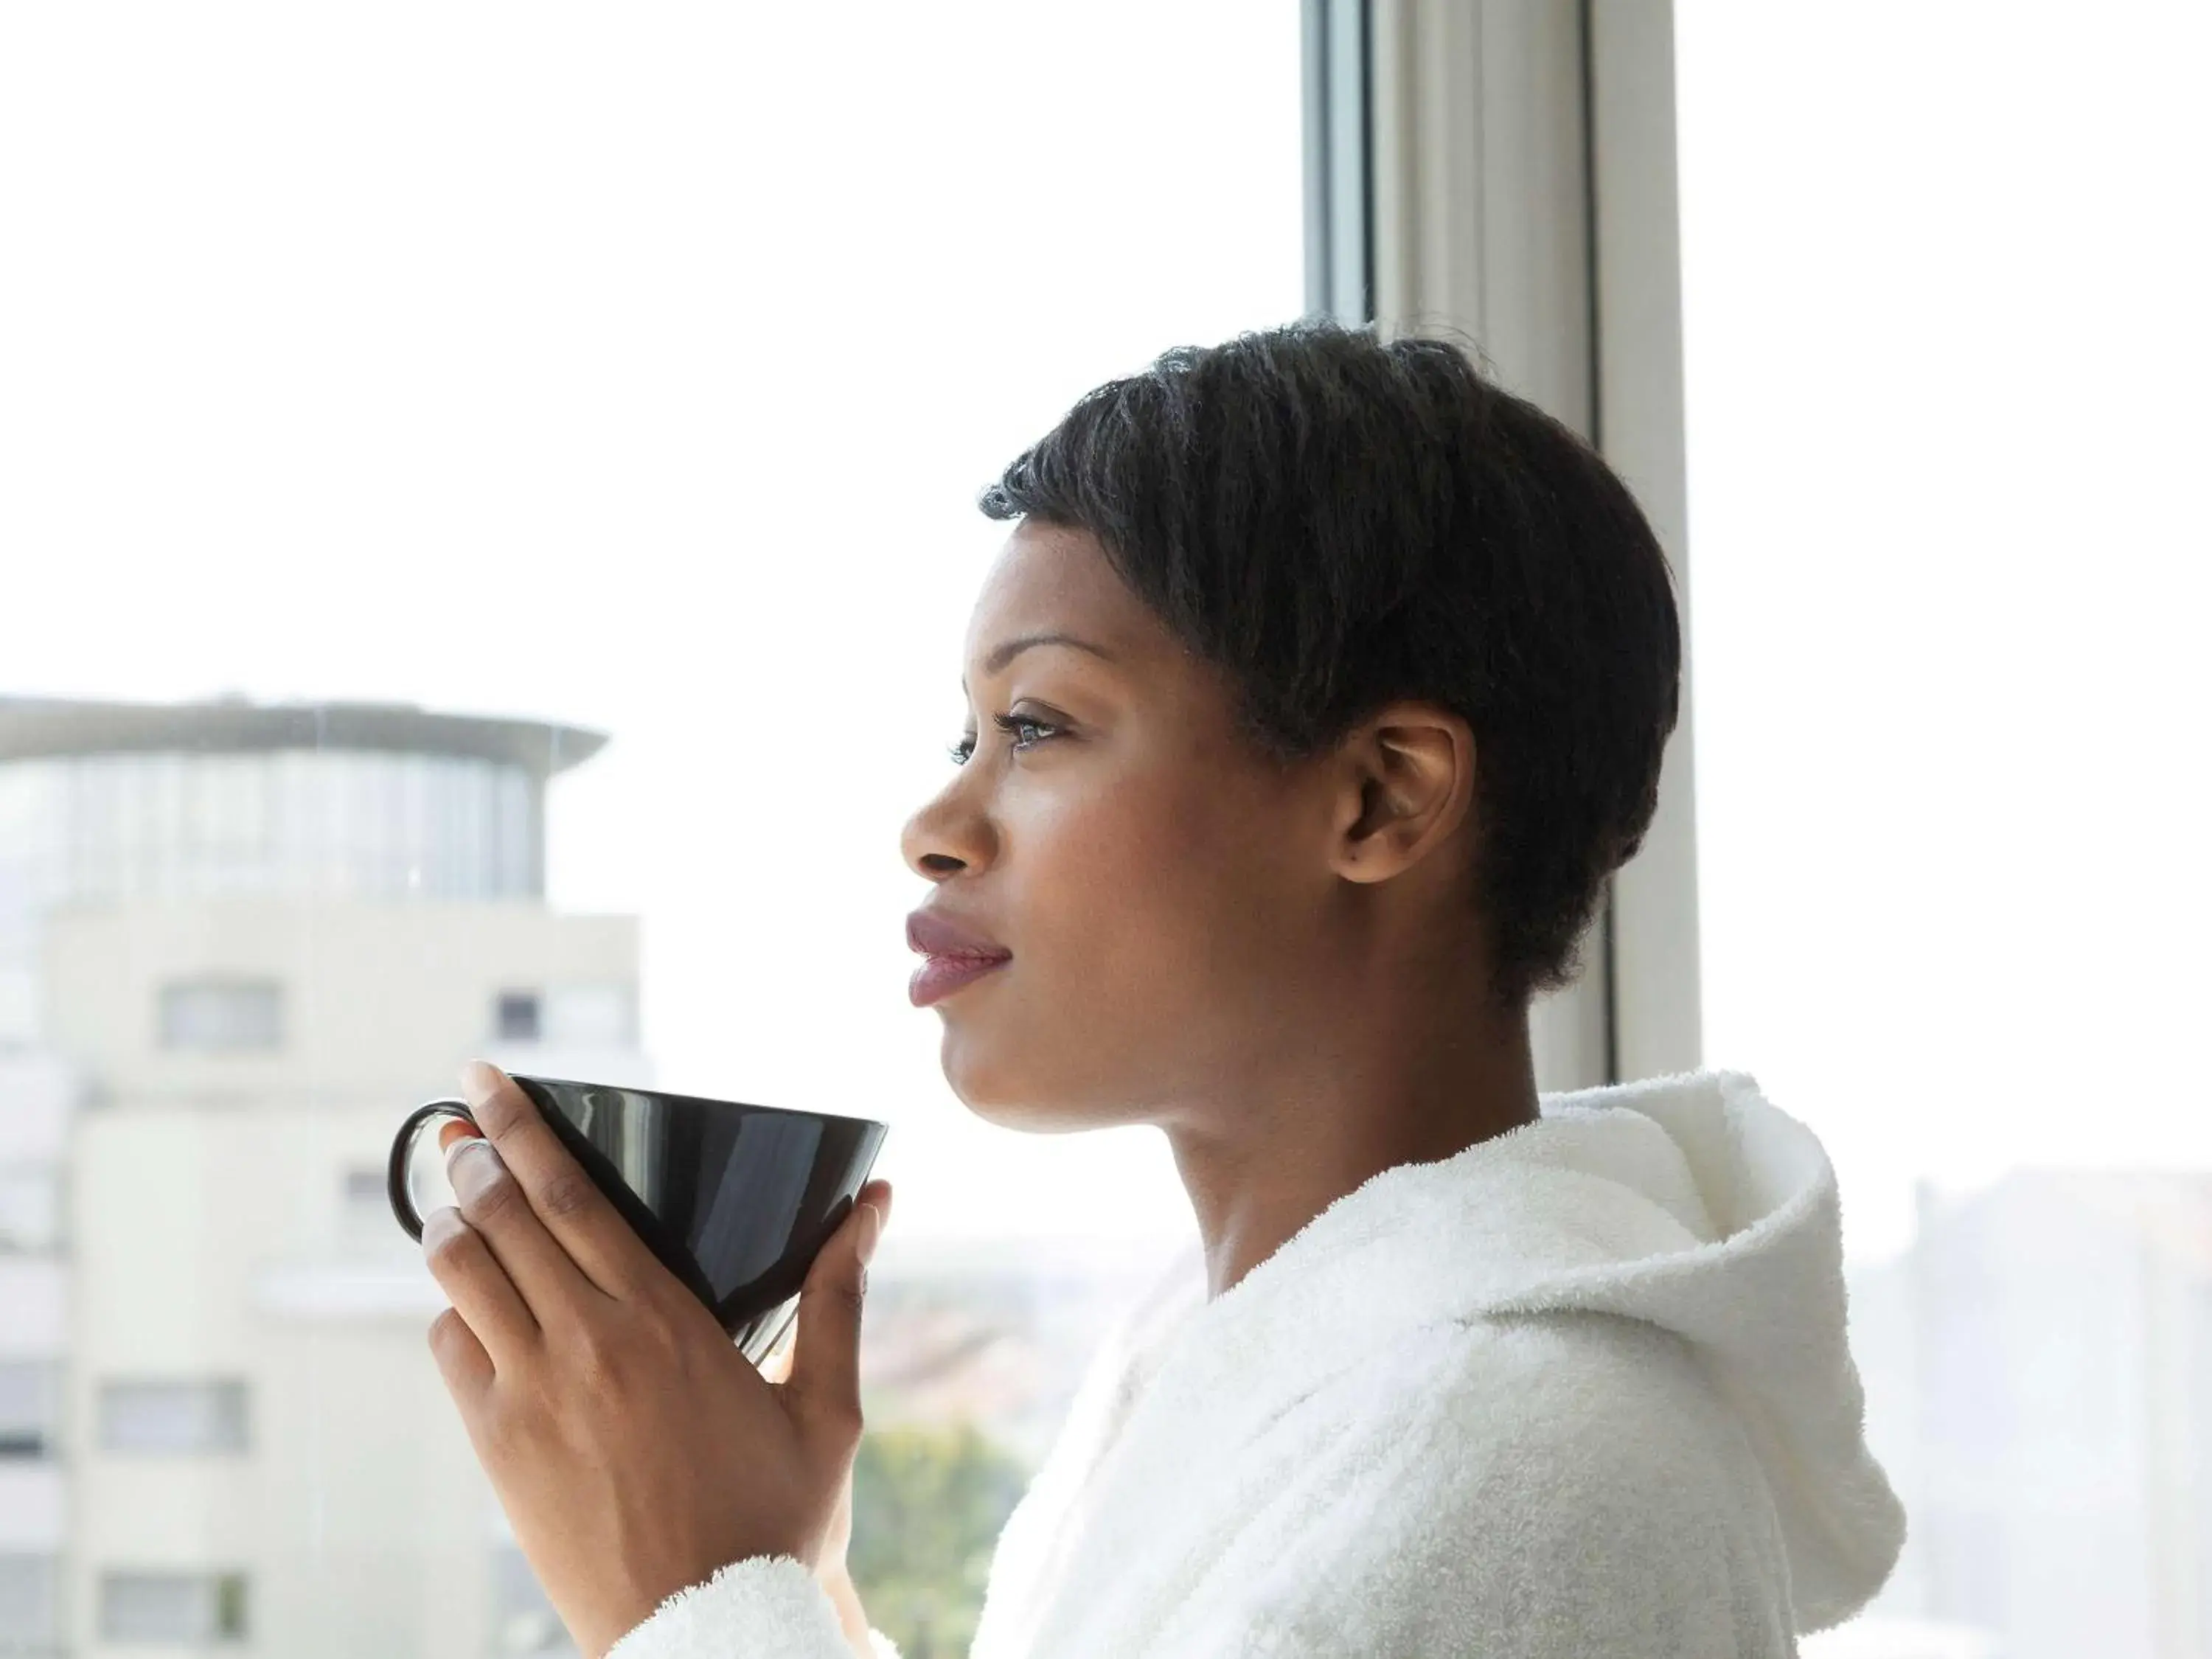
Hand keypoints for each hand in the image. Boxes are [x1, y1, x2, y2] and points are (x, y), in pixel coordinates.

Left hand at [420, 1061, 892, 1657]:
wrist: (709, 1632)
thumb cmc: (776, 1521)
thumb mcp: (826, 1406)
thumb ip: (842, 1295)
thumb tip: (877, 1205)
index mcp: (664, 1321)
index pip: (571, 1194)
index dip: (521, 1126)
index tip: (486, 1080)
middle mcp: (586, 1345)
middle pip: (500, 1216)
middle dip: (475, 1154)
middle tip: (463, 1119)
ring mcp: (529, 1397)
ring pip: (459, 1274)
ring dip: (455, 1222)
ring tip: (462, 1198)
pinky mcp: (497, 1446)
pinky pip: (452, 1348)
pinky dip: (456, 1311)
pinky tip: (479, 1306)